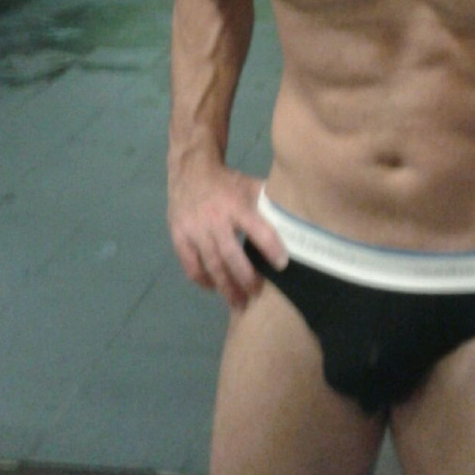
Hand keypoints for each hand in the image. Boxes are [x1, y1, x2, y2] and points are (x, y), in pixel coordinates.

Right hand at [167, 150, 287, 308]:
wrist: (190, 170)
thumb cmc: (227, 182)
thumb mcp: (250, 186)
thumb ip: (269, 203)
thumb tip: (296, 219)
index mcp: (236, 205)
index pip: (257, 229)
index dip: (270, 248)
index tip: (282, 265)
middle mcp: (214, 219)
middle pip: (230, 255)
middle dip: (245, 278)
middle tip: (257, 295)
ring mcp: (194, 229)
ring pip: (210, 265)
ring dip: (225, 287)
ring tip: (238, 303)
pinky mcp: (178, 236)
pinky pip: (190, 265)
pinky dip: (202, 280)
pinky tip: (214, 288)